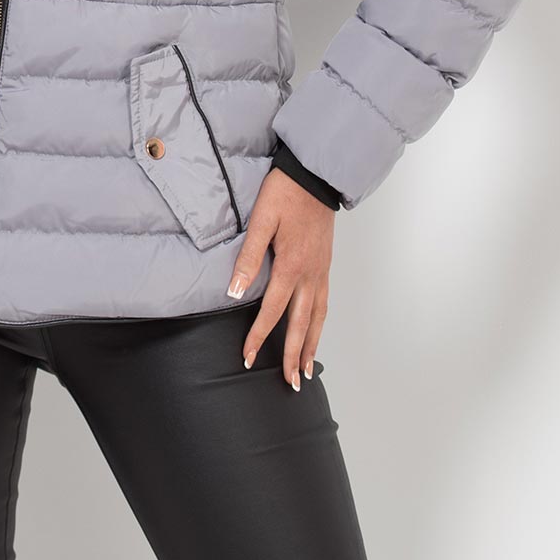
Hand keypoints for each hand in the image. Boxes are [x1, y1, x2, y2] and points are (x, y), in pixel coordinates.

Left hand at [226, 168, 334, 389]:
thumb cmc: (285, 194)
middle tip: (290, 383)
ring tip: (307, 370)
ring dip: (312, 345)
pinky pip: (325, 302)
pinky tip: (316, 331)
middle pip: (301, 324)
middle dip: (294, 355)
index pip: (273, 311)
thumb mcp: (260, 220)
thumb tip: (233, 291)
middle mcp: (310, 274)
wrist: (315, 176)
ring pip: (318, 317)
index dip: (259, 337)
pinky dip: (321, 324)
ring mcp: (321, 270)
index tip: (248, 358)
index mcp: (290, 266)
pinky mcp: (326, 264)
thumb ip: (248, 256)